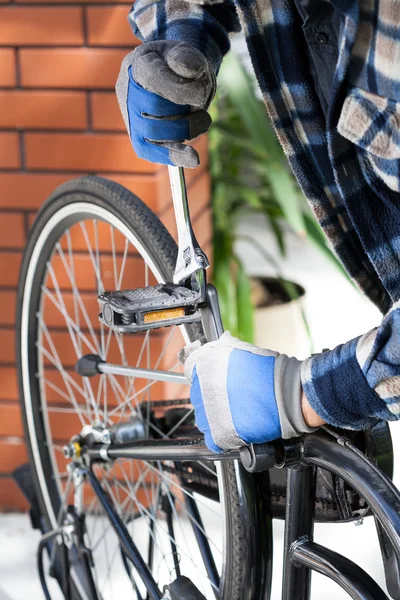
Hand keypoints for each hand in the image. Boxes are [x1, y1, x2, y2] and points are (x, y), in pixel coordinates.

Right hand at [116, 40, 215, 167]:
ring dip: (185, 132)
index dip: (181, 91)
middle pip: (155, 110)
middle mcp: (128, 92)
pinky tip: (192, 159)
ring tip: (202, 122)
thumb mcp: (183, 52)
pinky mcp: (138, 138)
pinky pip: (150, 152)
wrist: (166, 77)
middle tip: (204, 111)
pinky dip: (172, 156)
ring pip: (155, 134)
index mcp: (138, 65)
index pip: (156, 80)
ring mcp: (131, 117)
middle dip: (185, 113)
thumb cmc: (176, 65)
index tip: (201, 96)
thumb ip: (187, 58)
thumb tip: (190, 70)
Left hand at [179, 332, 317, 452]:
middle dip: (212, 395)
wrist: (288, 395)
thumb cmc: (270, 372)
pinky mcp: (218, 433)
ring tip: (236, 413)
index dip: (204, 374)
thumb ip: (220, 350)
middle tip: (232, 397)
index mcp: (206, 364)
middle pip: (198, 394)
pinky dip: (221, 436)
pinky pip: (212, 438)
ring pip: (203, 417)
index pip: (191, 368)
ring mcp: (208, 411)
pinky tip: (235, 428)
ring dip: (215, 416)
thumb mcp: (241, 350)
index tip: (214, 380)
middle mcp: (202, 387)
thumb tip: (212, 350)